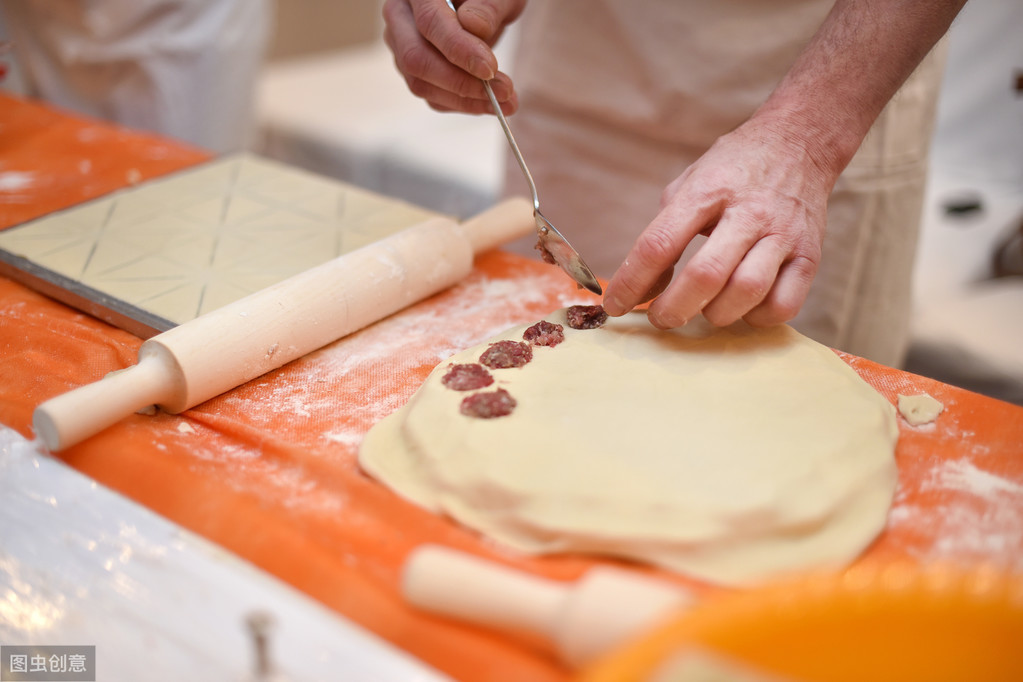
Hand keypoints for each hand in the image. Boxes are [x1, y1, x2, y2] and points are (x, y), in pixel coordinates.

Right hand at [382, 0, 523, 113]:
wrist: (480, 5)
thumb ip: (489, 6)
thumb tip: (473, 27)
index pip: (430, 22)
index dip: (458, 49)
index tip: (489, 69)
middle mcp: (399, 16)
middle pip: (416, 58)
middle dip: (461, 83)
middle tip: (503, 92)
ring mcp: (400, 45)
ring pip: (421, 83)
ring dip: (465, 100)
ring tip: (506, 101)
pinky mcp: (411, 70)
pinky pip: (431, 95)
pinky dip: (461, 104)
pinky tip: (489, 102)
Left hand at [603, 116, 836, 329]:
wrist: (800, 142)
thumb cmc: (734, 171)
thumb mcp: (689, 186)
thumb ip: (663, 233)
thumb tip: (644, 288)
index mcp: (708, 190)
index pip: (660, 243)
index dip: (632, 281)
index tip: (615, 305)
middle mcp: (748, 212)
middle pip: (706, 275)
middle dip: (673, 308)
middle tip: (659, 317)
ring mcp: (783, 234)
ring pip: (747, 292)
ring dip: (715, 314)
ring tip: (702, 309)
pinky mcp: (811, 255)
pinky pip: (784, 305)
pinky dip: (756, 318)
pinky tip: (742, 307)